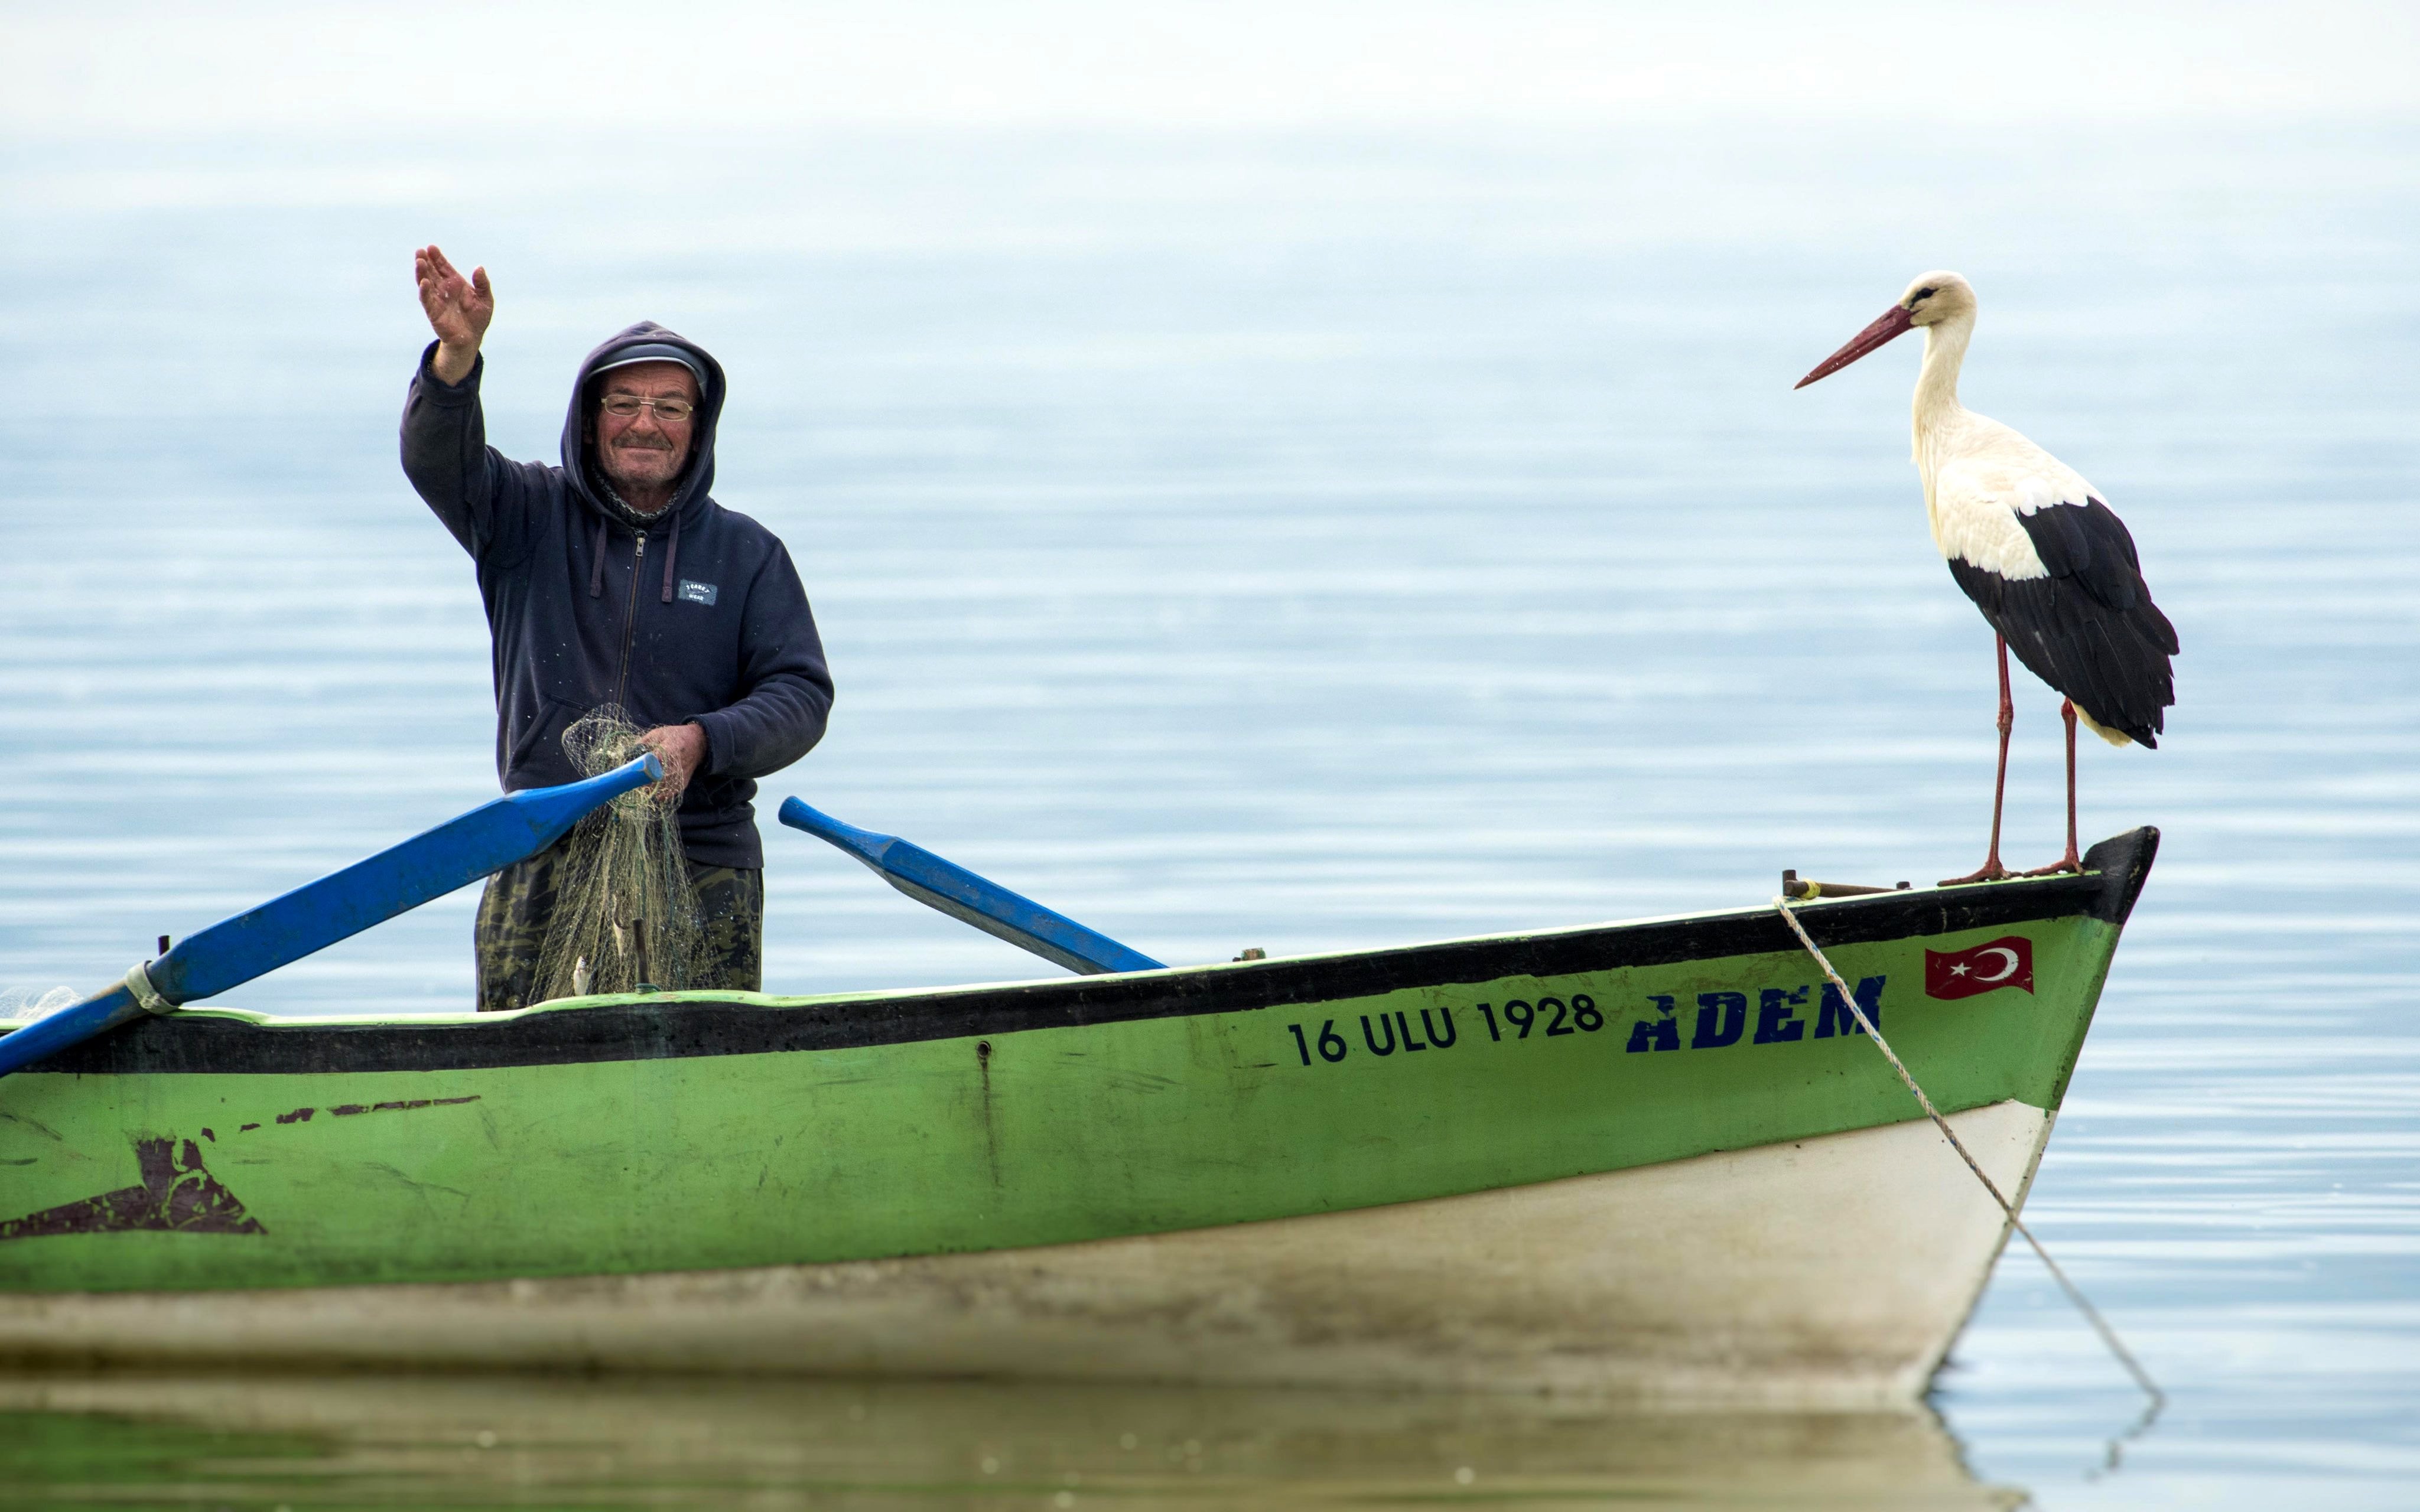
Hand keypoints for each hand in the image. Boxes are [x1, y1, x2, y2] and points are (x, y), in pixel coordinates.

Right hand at [414, 244, 492, 383]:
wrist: (472, 338)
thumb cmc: (478, 318)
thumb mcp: (486, 299)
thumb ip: (483, 284)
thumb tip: (479, 268)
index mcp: (455, 283)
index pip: (443, 267)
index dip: (437, 258)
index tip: (431, 247)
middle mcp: (443, 289)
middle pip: (431, 272)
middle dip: (425, 261)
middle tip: (420, 251)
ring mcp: (437, 299)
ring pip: (426, 283)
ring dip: (421, 272)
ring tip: (419, 261)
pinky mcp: (433, 312)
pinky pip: (427, 300)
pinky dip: (424, 291)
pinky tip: (423, 282)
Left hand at [637, 723, 706, 800]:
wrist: (699, 741)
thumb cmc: (675, 736)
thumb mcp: (659, 733)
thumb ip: (644, 741)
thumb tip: (629, 752)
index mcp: (670, 747)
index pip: (657, 759)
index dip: (647, 767)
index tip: (637, 771)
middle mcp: (678, 761)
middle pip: (662, 775)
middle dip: (649, 781)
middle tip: (638, 783)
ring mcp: (683, 771)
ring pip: (668, 784)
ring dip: (656, 789)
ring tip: (645, 790)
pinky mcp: (686, 778)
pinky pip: (676, 789)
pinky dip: (667, 794)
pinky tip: (659, 796)